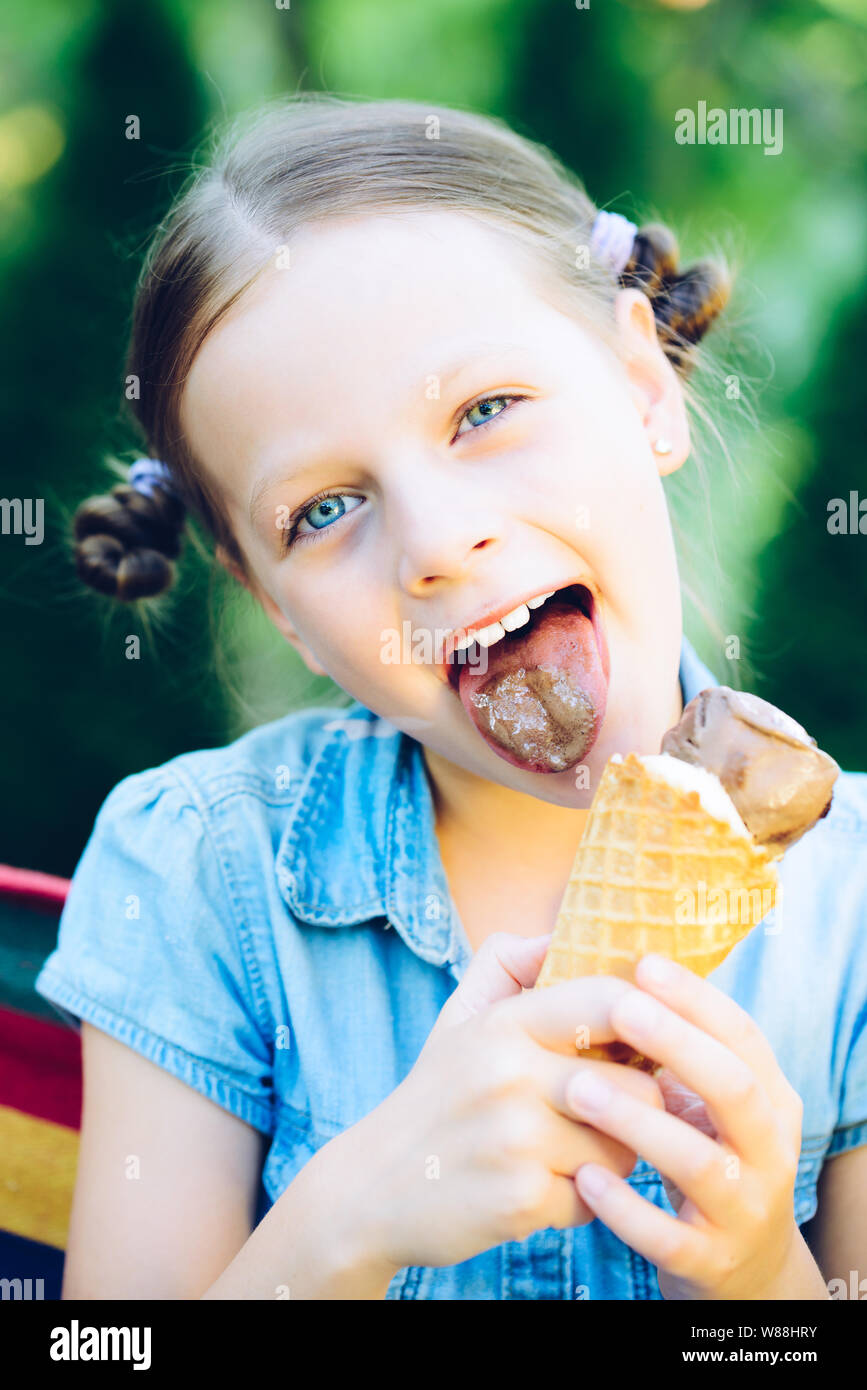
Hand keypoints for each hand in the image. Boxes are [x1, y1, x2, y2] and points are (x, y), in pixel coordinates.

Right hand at [341, 932, 663, 1271]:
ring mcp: (516, 1141)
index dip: (653, 1020)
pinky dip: (580, 1201)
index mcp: (505, 1023)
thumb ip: (509, 963)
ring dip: (610, 1159)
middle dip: (637, 1107)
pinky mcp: (521, 1202)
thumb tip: (562, 930)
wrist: (372, 1188)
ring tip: (573, 1152)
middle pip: (639, 1088)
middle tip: (613, 1112)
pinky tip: (543, 1189)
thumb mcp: (461, 1016)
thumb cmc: (437, 1096)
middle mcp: (511, 1075)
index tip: (655, 1043)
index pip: (614, 1001)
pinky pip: (595, 1200)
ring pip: (623, 1150)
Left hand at [565, 952, 817, 1299]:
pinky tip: (584, 1175)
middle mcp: (768, 1151)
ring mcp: (744, 1209)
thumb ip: (677, 1047)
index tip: (644, 963)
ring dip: (640, 1123)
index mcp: (769, 1098)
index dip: (697, 998)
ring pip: (703, 1164)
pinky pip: (670, 1236)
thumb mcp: (707, 1100)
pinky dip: (628, 1207)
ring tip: (580, 1089)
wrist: (739, 1266)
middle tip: (617, 1009)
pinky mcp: (711, 1260)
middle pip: (735, 1089)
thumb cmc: (702, 1152)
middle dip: (677, 1044)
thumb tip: (616, 967)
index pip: (743, 1037)